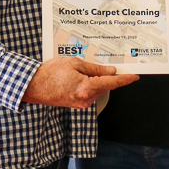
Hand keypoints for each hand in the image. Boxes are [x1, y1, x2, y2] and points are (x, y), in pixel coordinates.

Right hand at [22, 58, 138, 109]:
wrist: (33, 86)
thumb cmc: (49, 74)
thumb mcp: (74, 63)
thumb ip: (95, 69)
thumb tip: (110, 71)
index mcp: (86, 88)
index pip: (112, 82)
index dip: (125, 79)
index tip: (134, 77)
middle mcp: (86, 99)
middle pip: (104, 85)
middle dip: (103, 75)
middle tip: (94, 64)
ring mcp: (82, 103)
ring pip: (97, 89)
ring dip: (94, 79)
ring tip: (76, 71)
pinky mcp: (78, 104)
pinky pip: (89, 93)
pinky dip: (88, 84)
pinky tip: (76, 77)